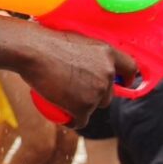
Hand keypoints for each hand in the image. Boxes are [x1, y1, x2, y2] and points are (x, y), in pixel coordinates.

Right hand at [21, 30, 138, 127]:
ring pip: (94, 107)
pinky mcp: (84, 107)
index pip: (130, 68)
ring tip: (65, 102)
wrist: (33, 52)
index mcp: (108, 53)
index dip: (127, 78)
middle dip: (96, 97)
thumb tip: (88, 65)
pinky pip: (81, 120)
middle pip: (108, 94)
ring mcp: (97, 91)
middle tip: (76, 92)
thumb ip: (89, 55)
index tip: (122, 83)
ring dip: (83, 108)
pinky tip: (65, 119)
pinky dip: (73, 121)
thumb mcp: (76, 42)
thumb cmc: (46, 43)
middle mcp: (107, 72)